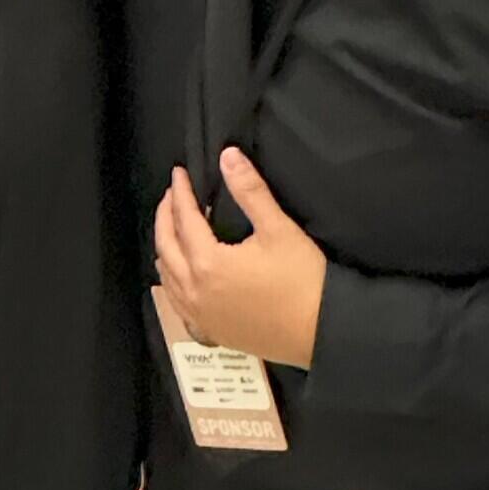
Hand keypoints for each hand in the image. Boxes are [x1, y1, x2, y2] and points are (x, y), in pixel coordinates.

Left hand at [151, 148, 326, 368]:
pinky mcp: (210, 330)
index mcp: (208, 263)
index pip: (183, 219)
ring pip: (167, 276)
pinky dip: (172, 280)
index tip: (179, 173)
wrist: (323, 333)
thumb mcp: (278, 229)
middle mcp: (194, 291)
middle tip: (173, 195)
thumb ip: (250, 191)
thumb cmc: (304, 281)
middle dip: (165, 216)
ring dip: (165, 247)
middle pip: (165, 246)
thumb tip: (228, 156)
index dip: (180, 193)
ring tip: (173, 228)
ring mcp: (199, 314)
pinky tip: (180, 273)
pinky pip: (177, 302)